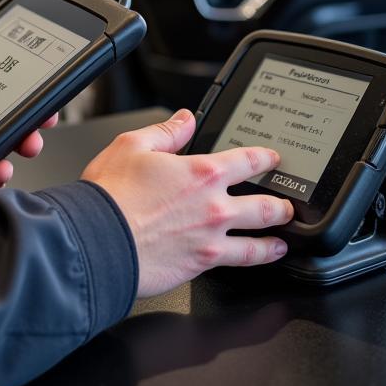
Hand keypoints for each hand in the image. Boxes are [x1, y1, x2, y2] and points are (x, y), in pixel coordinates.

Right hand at [81, 109, 293, 297]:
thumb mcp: (132, 145)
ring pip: (259, 240)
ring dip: (277, 237)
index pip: (247, 161)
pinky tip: (259, 260)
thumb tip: (185, 119)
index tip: (272, 158)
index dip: (265, 158)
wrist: (98, 240)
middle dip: (281, 204)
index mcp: (201, 172)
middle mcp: (214, 206)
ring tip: (284, 238)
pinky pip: (240, 264)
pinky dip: (257, 261)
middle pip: (264, 204)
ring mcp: (212, 238)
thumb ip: (166, 132)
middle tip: (287, 204)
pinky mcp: (202, 265)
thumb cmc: (110, 196)